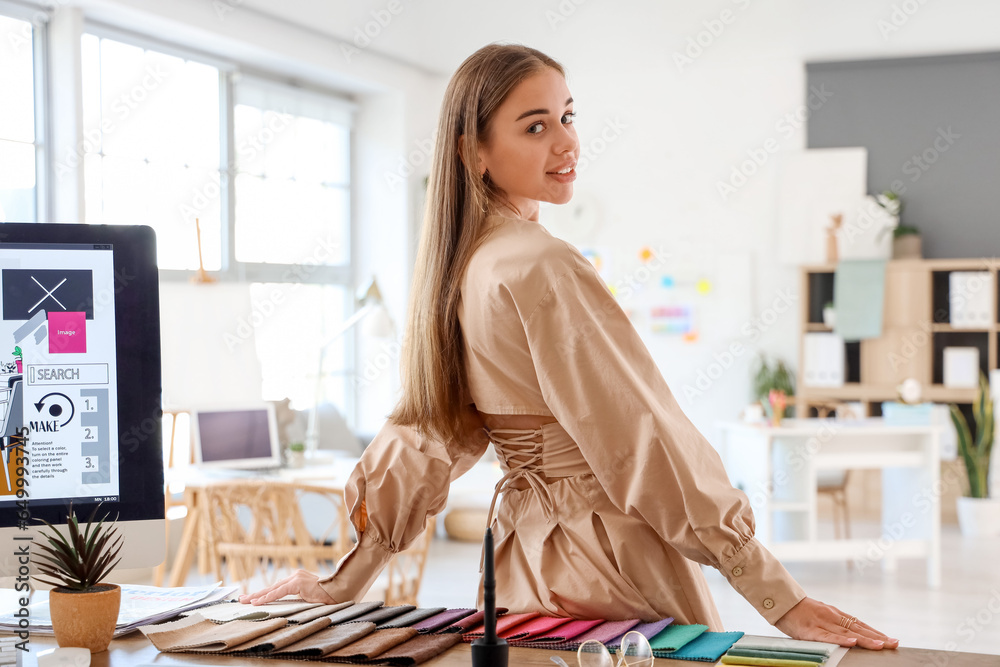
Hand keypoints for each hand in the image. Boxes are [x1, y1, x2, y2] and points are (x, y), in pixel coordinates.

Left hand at [237, 569, 337, 605]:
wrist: (338, 592)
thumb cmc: (325, 596)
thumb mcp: (307, 597)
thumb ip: (296, 596)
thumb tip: (284, 603)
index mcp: (297, 579)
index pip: (277, 587)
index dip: (263, 593)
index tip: (251, 598)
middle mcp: (295, 576)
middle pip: (272, 587)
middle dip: (256, 594)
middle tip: (242, 599)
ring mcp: (296, 578)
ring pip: (273, 589)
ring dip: (258, 596)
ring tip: (246, 601)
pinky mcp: (297, 583)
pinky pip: (279, 592)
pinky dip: (268, 597)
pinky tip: (258, 602)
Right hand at [774, 597, 898, 649]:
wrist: (777, 601)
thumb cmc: (797, 612)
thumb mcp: (817, 615)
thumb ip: (832, 624)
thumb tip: (849, 635)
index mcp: (834, 614)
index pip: (859, 624)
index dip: (876, 632)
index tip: (891, 640)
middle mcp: (831, 616)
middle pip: (858, 628)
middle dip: (877, 637)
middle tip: (894, 644)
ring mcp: (821, 623)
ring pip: (847, 632)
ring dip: (865, 639)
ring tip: (881, 645)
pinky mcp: (809, 630)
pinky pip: (827, 636)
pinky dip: (840, 640)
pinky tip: (852, 643)